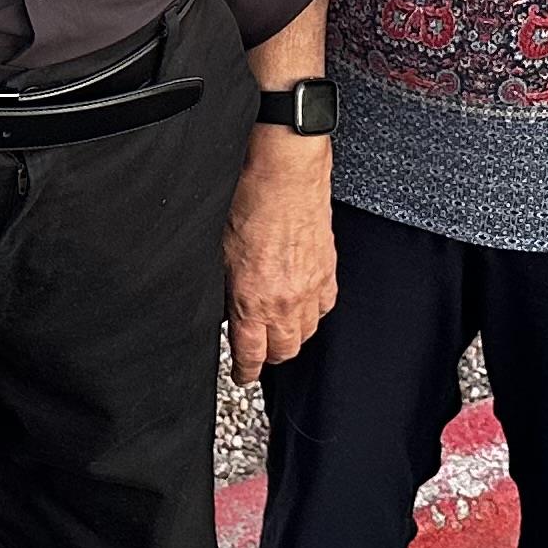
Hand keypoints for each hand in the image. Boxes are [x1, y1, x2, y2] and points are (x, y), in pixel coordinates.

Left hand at [226, 132, 335, 384]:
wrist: (285, 173)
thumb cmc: (248, 203)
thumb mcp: (219, 253)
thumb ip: (226, 290)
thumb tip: (227, 311)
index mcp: (253, 300)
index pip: (252, 355)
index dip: (245, 370)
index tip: (242, 374)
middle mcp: (286, 301)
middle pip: (284, 351)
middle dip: (268, 356)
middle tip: (258, 351)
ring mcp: (311, 287)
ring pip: (306, 332)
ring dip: (291, 335)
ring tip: (278, 328)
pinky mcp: (328, 270)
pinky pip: (324, 307)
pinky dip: (312, 312)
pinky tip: (301, 304)